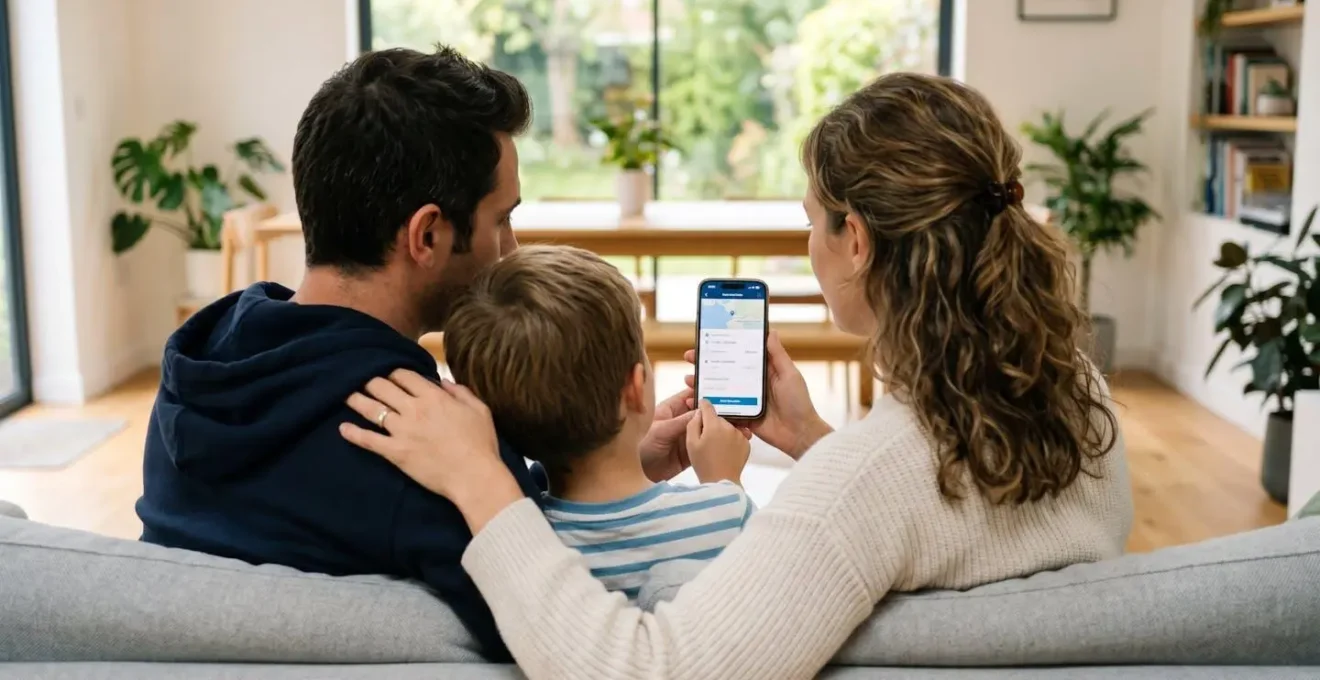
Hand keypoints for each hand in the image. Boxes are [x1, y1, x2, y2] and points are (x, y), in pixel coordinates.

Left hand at [339, 369, 522, 531]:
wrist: (474, 476)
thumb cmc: (481, 444)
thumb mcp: (479, 410)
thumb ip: (461, 392)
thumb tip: (444, 382)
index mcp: (433, 397)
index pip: (404, 375)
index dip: (394, 372)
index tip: (389, 374)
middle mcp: (414, 409)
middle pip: (383, 387)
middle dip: (371, 381)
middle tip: (363, 381)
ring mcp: (402, 431)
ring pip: (371, 409)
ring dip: (356, 399)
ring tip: (345, 395)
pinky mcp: (395, 452)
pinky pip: (368, 440)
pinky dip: (353, 434)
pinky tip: (342, 429)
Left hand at [639, 387, 750, 481]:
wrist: (641, 474)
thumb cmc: (644, 448)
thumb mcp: (661, 431)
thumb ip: (681, 422)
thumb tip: (702, 411)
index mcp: (670, 409)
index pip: (690, 395)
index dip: (704, 392)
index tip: (722, 390)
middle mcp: (680, 420)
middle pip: (703, 412)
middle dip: (719, 411)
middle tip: (738, 409)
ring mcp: (687, 435)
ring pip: (708, 428)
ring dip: (723, 427)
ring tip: (742, 427)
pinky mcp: (692, 450)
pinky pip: (708, 443)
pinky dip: (721, 442)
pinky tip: (735, 441)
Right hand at [684, 331, 831, 459]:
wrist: (799, 434)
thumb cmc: (799, 403)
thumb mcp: (789, 375)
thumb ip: (778, 355)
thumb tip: (770, 331)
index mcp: (762, 371)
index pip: (739, 355)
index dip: (724, 347)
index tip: (708, 340)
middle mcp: (751, 384)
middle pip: (724, 370)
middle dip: (706, 364)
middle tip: (690, 357)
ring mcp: (744, 400)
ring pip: (719, 389)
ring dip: (702, 384)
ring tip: (688, 380)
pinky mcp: (740, 416)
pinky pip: (721, 408)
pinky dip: (707, 405)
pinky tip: (694, 402)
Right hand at [686, 400, 750, 484]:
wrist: (722, 483)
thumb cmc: (703, 464)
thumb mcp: (691, 443)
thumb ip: (693, 424)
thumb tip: (699, 413)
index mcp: (714, 425)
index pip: (708, 406)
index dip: (702, 405)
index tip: (701, 405)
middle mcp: (729, 426)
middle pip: (718, 418)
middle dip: (712, 424)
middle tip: (705, 437)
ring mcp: (740, 435)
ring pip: (728, 426)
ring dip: (722, 432)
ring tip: (716, 446)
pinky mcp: (746, 444)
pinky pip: (737, 436)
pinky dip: (731, 440)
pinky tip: (725, 450)